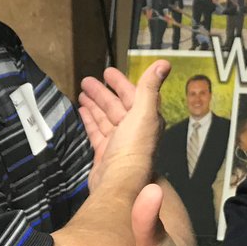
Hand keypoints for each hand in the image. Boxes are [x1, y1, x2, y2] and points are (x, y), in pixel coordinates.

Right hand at [79, 61, 167, 194]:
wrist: (119, 182)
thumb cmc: (134, 147)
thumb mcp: (144, 112)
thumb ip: (150, 87)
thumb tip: (165, 63)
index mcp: (145, 119)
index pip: (133, 95)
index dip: (121, 83)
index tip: (108, 72)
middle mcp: (133, 130)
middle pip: (116, 106)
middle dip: (103, 93)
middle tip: (87, 80)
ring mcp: (118, 142)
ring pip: (105, 118)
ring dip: (95, 104)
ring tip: (82, 92)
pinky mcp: (104, 153)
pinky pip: (96, 132)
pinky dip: (90, 120)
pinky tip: (81, 111)